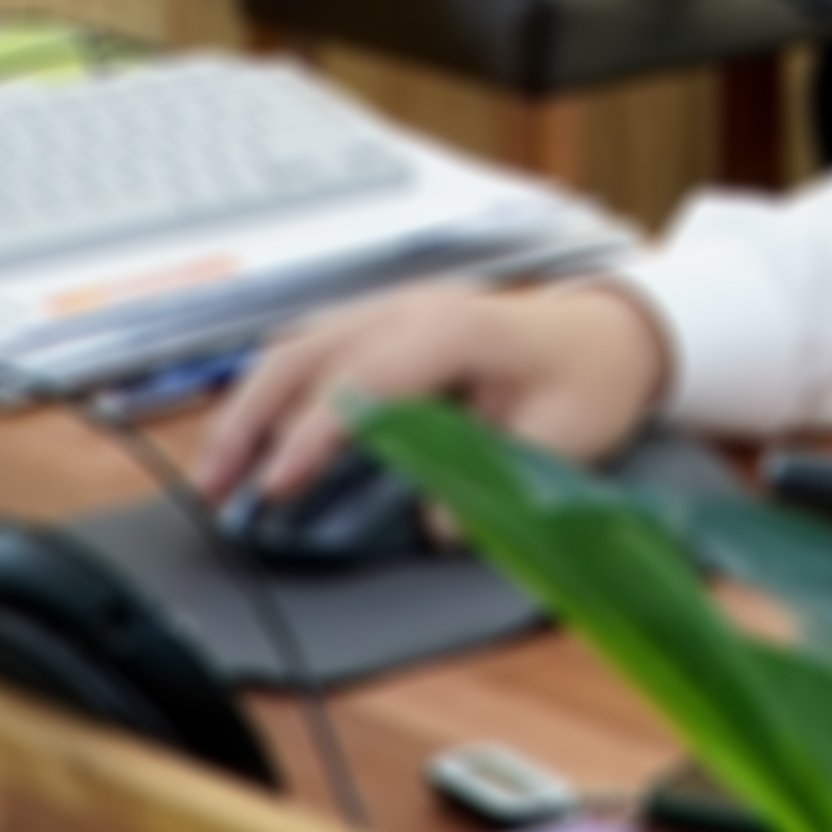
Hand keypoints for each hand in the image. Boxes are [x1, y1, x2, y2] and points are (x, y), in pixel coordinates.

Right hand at [195, 276, 678, 505]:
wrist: (613, 331)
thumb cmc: (590, 380)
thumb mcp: (564, 440)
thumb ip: (497, 479)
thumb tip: (434, 523)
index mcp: (456, 329)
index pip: (364, 379)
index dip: (314, 433)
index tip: (278, 487)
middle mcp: (412, 308)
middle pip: (307, 352)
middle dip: (252, 420)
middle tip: (217, 490)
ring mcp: (394, 309)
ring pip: (297, 346)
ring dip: (250, 407)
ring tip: (217, 474)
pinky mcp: (385, 323)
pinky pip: (313, 347)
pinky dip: (272, 391)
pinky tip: (252, 436)